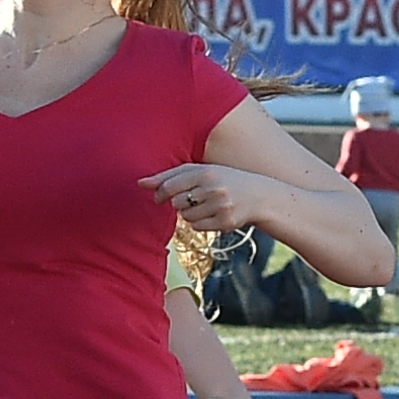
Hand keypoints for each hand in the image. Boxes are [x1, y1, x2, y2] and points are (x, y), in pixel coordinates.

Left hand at [146, 163, 265, 235]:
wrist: (259, 196)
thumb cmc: (223, 180)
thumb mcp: (201, 171)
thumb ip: (171, 175)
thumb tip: (140, 183)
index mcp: (205, 172)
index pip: (170, 185)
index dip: (160, 193)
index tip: (159, 196)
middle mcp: (213, 189)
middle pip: (176, 203)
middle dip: (178, 203)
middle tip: (191, 198)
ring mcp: (220, 206)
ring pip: (186, 217)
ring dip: (189, 213)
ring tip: (205, 205)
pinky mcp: (225, 223)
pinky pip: (197, 227)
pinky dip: (199, 223)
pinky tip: (212, 214)